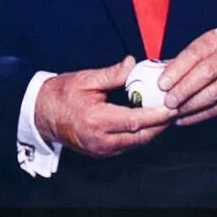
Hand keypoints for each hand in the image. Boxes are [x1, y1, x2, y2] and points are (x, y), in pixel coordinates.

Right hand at [34, 57, 174, 157]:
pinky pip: (128, 145)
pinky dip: (141, 134)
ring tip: (166, 113)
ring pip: (137, 142)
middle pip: (141, 136)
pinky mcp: (101, 153)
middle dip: (161, 124)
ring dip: (153, 130)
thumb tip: (133, 64)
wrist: (40, 115)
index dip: (158, 115)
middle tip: (176, 108)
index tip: (173, 106)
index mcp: (96, 121)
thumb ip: (113, 74)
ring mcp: (101, 150)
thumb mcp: (86, 79)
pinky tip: (149, 121)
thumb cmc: (60, 94)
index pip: (136, 121)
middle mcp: (100, 140)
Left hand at [159, 29, 216, 123]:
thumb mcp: (207, 52)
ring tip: (172, 112)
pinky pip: (216, 109)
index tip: (162, 83)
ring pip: (211, 93)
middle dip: (183, 89)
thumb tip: (154, 76)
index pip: (194, 53)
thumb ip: (183, 62)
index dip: (177, 69)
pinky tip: (183, 119)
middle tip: (167, 101)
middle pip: (204, 73)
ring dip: (189, 105)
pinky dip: (197, 116)